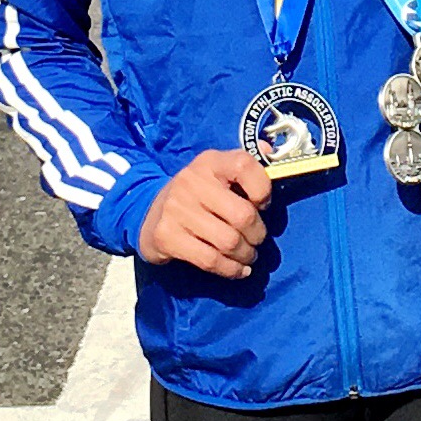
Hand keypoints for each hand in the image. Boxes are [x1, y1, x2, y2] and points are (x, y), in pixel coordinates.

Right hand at [138, 151, 273, 278]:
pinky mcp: (167, 236)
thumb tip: (270, 150)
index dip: (262, 188)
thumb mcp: (217, 172)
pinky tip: (238, 270)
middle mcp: (191, 181)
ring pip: (228, 242)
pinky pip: (210, 260)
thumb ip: (245, 164)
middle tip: (257, 240)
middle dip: (257, 234)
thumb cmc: (197, 194)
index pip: (244, 165)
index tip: (263, 204)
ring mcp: (177, 209)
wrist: (150, 212)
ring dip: (246, 254)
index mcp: (209, 161)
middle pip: (242, 215)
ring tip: (248, 255)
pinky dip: (231, 269)